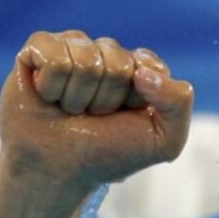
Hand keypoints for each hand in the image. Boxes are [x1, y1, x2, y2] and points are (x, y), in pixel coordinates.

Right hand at [0, 30, 193, 191]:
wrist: (59, 169)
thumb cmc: (111, 153)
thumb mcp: (165, 140)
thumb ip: (179, 103)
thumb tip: (142, 71)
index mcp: (143, 71)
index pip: (150, 65)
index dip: (137, 98)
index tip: (127, 116)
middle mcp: (109, 54)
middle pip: (117, 62)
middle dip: (107, 99)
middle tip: (94, 117)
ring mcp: (75, 48)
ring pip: (85, 59)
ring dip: (78, 96)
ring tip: (71, 110)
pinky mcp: (40, 48)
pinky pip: (53, 55)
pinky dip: (52, 85)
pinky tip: (49, 96)